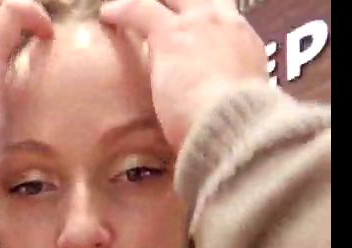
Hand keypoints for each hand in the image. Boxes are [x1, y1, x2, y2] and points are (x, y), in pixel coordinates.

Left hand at [100, 0, 268, 151]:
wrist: (233, 127)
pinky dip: (121, 11)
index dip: (202, 21)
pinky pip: (140, 9)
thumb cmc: (234, 131)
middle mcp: (224, 25)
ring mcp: (197, 25)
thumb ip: (219, 104)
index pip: (221, 19)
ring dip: (146, 3)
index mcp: (244, 45)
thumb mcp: (236, 110)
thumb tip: (204, 119)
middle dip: (177, 3)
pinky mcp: (169, 35)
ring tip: (127, 9)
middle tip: (159, 9)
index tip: (188, 30)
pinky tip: (107, 15)